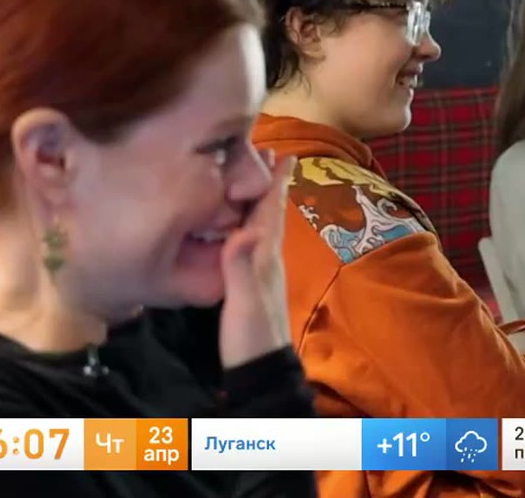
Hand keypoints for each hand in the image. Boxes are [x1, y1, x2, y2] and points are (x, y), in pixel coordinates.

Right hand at [218, 154, 295, 368]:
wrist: (259, 371)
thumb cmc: (250, 336)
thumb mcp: (243, 302)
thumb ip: (241, 268)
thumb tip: (244, 230)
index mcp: (265, 257)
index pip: (271, 212)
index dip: (275, 183)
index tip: (283, 153)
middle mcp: (268, 260)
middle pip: (270, 214)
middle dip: (269, 184)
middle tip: (269, 154)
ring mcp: (263, 273)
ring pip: (263, 227)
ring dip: (261, 202)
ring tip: (256, 182)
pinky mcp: (253, 286)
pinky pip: (252, 244)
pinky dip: (249, 226)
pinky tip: (243, 229)